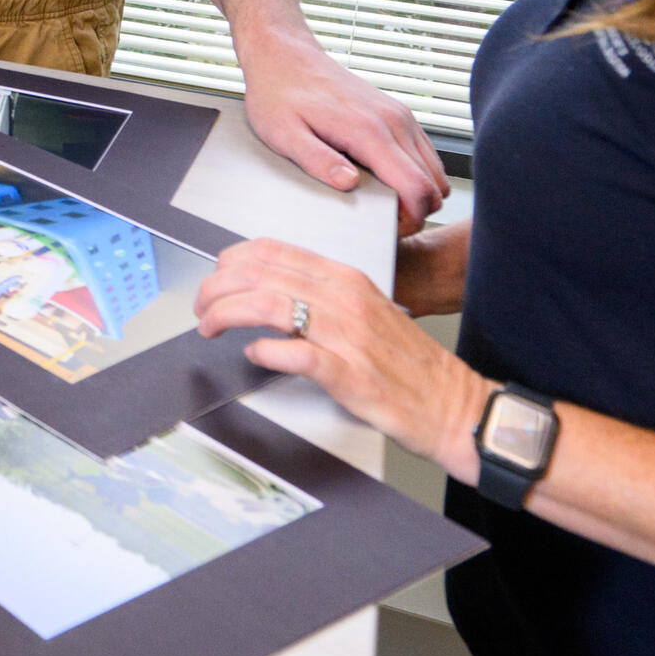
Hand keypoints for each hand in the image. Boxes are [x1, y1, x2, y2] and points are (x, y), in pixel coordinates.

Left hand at [196, 237, 494, 480]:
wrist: (453, 404)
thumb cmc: (407, 362)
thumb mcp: (363, 310)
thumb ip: (320, 295)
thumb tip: (269, 288)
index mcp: (345, 279)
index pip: (272, 251)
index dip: (231, 261)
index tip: (215, 277)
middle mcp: (344, 300)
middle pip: (260, 274)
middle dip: (216, 287)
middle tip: (202, 306)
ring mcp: (348, 336)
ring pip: (269, 305)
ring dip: (227, 314)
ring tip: (210, 326)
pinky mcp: (351, 375)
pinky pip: (297, 353)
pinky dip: (266, 351)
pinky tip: (254, 355)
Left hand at [239, 34, 447, 230]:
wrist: (284, 55)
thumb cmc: (278, 95)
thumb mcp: (283, 134)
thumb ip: (317, 160)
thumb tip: (349, 185)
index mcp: (369, 130)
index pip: (417, 186)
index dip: (410, 218)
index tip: (386, 229)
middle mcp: (394, 121)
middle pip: (435, 183)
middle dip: (417, 211)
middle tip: (383, 222)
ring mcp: (399, 115)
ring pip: (435, 170)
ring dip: (420, 192)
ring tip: (384, 203)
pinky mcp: (397, 113)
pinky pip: (424, 153)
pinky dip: (416, 173)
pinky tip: (384, 180)